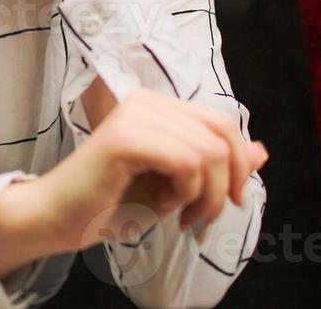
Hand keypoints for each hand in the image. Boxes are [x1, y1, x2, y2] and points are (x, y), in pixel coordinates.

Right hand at [22, 89, 268, 253]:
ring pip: (208, 152)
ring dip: (206, 196)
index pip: (222, 123)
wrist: (59, 219)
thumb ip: (216, 165)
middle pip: (222, 135)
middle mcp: (147, 100)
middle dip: (227, 184)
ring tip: (182, 216)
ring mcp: (135, 115)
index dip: (238, 165)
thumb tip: (261, 151)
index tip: (231, 202)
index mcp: (158, 106)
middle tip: (205, 216)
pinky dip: (188, 193)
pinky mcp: (125, 137)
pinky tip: (167, 208)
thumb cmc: (110, 203)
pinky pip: (186, 163)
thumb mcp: (177, 186)